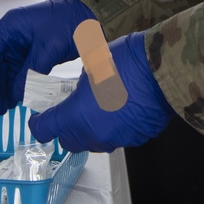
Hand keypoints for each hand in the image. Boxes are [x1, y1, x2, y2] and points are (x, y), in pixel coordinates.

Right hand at [0, 0, 93, 113]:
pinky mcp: (29, 56)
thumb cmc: (68, 21)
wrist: (88, 15)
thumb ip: (32, 71)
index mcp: (9, 27)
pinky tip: (13, 101)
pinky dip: (14, 88)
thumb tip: (17, 94)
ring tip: (1, 110)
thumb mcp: (49, 47)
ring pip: (3, 72)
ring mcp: (19, 47)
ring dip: (2, 91)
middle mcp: (10, 36)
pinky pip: (16, 74)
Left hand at [29, 33, 176, 152]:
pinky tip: (123, 109)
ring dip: (92, 130)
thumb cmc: (127, 61)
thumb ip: (79, 87)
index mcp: (76, 114)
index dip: (39, 124)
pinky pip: (119, 137)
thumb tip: (80, 93)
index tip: (40, 118)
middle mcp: (94, 133)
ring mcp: (117, 139)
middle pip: (70, 142)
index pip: (45, 129)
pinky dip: (116, 127)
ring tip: (101, 108)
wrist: (164, 69)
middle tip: (70, 113)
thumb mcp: (92, 66)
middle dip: (66, 130)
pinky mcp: (137, 138)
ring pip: (95, 142)